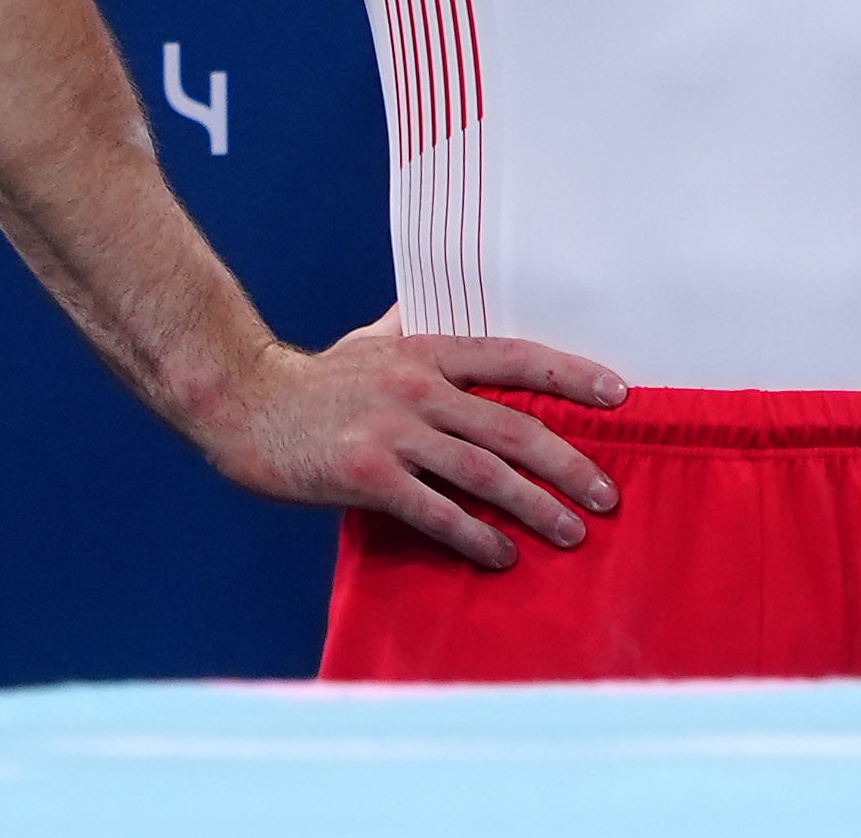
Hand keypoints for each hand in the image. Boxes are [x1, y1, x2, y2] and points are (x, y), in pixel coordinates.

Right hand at [199, 332, 625, 569]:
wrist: (241, 401)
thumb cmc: (312, 377)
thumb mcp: (372, 339)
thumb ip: (416, 328)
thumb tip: (442, 303)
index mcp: (428, 351)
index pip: (517, 358)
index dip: (572, 376)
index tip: (620, 395)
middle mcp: (419, 388)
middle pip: (513, 428)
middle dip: (569, 464)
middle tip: (607, 496)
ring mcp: (392, 432)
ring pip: (483, 474)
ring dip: (534, 507)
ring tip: (571, 533)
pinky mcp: (364, 475)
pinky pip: (433, 512)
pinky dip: (473, 537)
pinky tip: (500, 557)